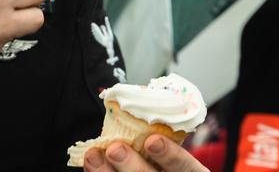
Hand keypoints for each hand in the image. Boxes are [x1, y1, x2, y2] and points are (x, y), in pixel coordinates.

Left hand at [83, 136, 209, 171]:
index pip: (187, 168)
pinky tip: (91, 167)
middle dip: (133, 167)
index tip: (152, 141)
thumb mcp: (174, 152)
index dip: (171, 156)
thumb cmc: (166, 162)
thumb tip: (130, 112)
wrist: (158, 171)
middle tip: (115, 149)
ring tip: (93, 157)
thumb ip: (159, 138)